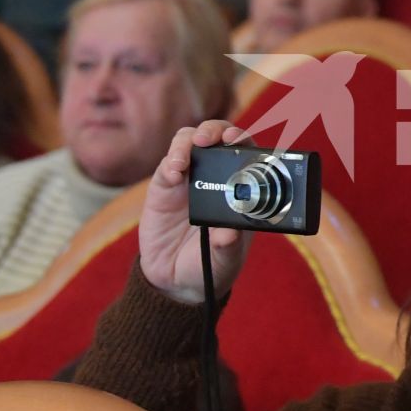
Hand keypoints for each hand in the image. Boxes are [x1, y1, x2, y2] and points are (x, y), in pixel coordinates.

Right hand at [139, 122, 253, 304]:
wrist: (175, 281)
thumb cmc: (210, 267)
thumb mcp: (225, 261)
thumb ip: (228, 247)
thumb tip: (229, 233)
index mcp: (239, 190)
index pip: (246, 153)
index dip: (243, 140)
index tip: (237, 139)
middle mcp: (215, 178)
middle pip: (217, 138)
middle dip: (215, 130)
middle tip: (210, 138)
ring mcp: (189, 179)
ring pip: (189, 142)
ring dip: (188, 141)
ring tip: (186, 155)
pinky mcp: (164, 187)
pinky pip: (167, 164)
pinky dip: (170, 161)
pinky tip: (173, 173)